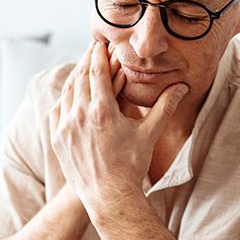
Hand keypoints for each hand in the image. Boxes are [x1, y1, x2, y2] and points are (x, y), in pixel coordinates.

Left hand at [47, 40, 188, 214]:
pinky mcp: (56, 138)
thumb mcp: (149, 134)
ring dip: (75, 77)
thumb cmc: (131, 166)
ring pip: (67, 92)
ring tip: (83, 67)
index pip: (96, 72)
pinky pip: (57, 110)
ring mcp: (64, 127)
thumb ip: (164, 106)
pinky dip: (65, 98)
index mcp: (101, 111)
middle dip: (86, 61)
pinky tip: (71, 94)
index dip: (98, 54)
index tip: (100, 42)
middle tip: (92, 48)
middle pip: (80, 77)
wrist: (108, 197)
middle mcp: (78, 116)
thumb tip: (183, 86)